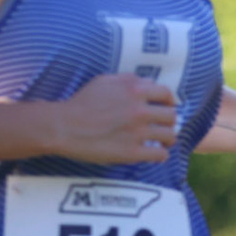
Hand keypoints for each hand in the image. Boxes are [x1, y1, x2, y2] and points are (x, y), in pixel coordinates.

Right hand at [55, 74, 178, 163]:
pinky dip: (161, 155)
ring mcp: (137, 132)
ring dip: (168, 139)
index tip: (167, 108)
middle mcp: (140, 110)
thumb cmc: (81, 103)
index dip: (169, 102)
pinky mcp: (132, 152)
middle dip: (169, 122)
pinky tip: (156, 155)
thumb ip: (129, 79)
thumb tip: (148, 83)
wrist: (63, 127)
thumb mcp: (105, 81)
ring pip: (169, 135)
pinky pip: (159, 154)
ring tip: (163, 142)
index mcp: (135, 90)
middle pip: (171, 116)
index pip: (166, 95)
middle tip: (163, 127)